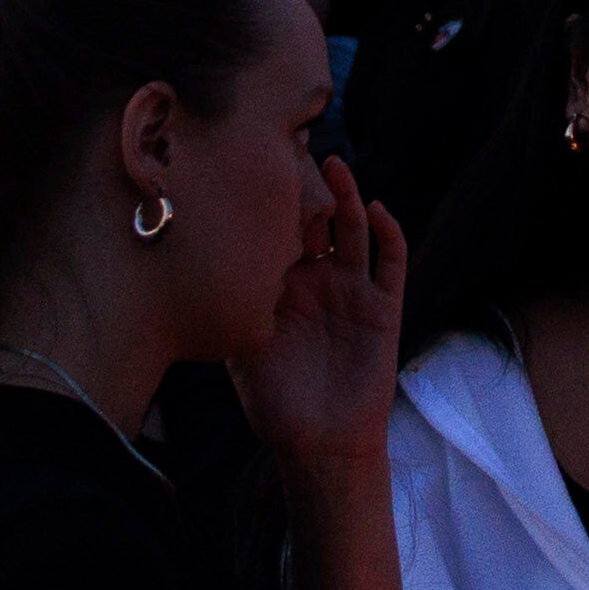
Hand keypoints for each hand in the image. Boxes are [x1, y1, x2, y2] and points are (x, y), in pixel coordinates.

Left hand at [248, 168, 408, 473]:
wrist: (318, 442)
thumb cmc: (274, 401)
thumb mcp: (240, 348)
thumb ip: (231, 305)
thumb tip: (197, 264)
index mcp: (284, 287)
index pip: (280, 230)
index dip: (271, 200)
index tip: (252, 162)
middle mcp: (319, 279)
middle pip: (318, 220)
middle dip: (307, 187)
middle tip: (291, 147)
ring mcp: (353, 289)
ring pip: (354, 230)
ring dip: (347, 197)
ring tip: (332, 165)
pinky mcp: (383, 306)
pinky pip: (391, 262)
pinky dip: (389, 233)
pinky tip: (377, 209)